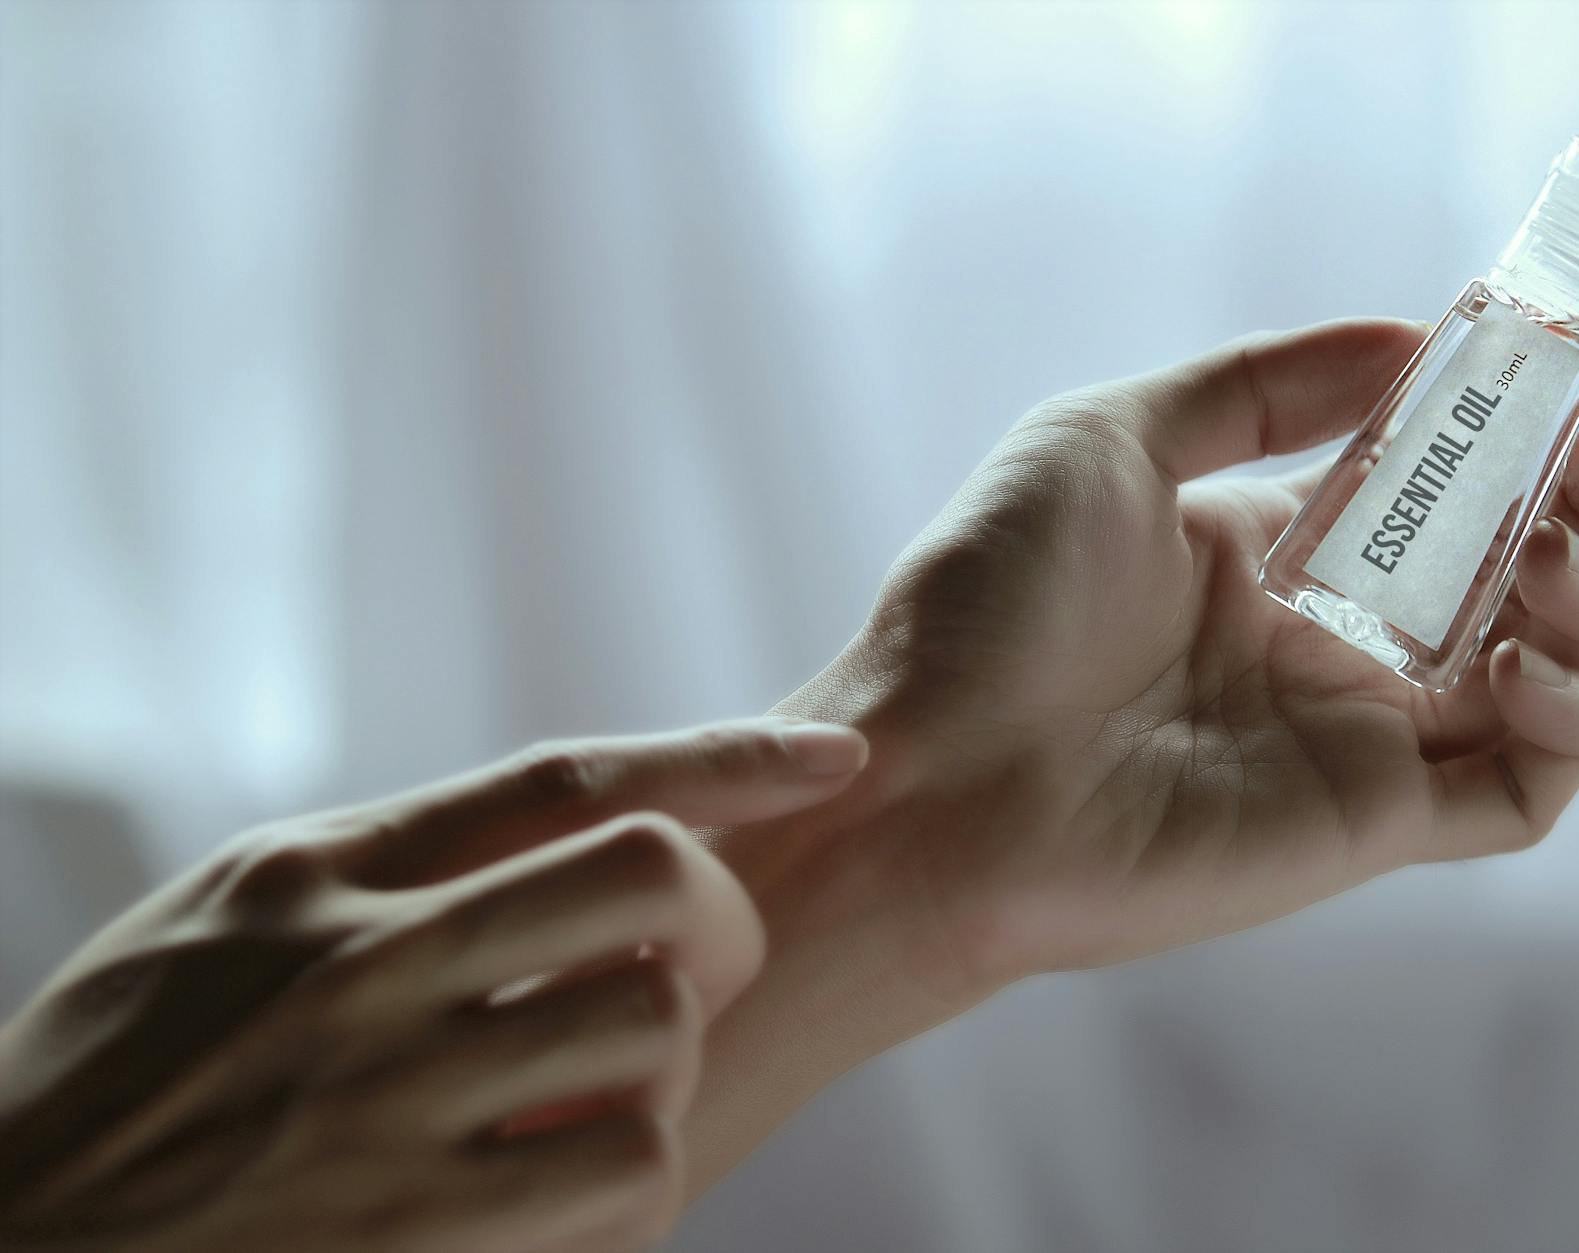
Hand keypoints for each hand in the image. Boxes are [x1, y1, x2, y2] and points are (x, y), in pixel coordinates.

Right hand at [0, 718, 867, 1251]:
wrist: (6, 1252)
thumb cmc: (109, 1091)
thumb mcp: (214, 930)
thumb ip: (373, 871)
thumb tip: (553, 831)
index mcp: (315, 874)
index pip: (563, 779)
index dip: (722, 756)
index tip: (831, 757)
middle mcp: (361, 965)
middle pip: (650, 876)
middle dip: (719, 915)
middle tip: (695, 968)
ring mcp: (388, 1102)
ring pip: (657, 1027)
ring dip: (669, 1065)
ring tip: (605, 1099)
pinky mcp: (415, 1234)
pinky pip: (627, 1175)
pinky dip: (635, 1179)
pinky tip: (572, 1193)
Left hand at [796, 317, 1578, 979]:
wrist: (928, 778)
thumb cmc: (987, 603)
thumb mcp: (1106, 439)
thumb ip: (1256, 388)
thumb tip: (1406, 340)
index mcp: (1266, 551)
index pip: (1431, 485)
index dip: (1510, 426)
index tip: (1561, 360)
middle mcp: (1324, 641)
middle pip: (1511, 570)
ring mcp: (1352, 735)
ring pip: (1543, 673)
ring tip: (1550, 552)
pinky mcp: (1367, 824)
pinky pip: (1521, 794)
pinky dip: (1569, 729)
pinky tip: (1527, 665)